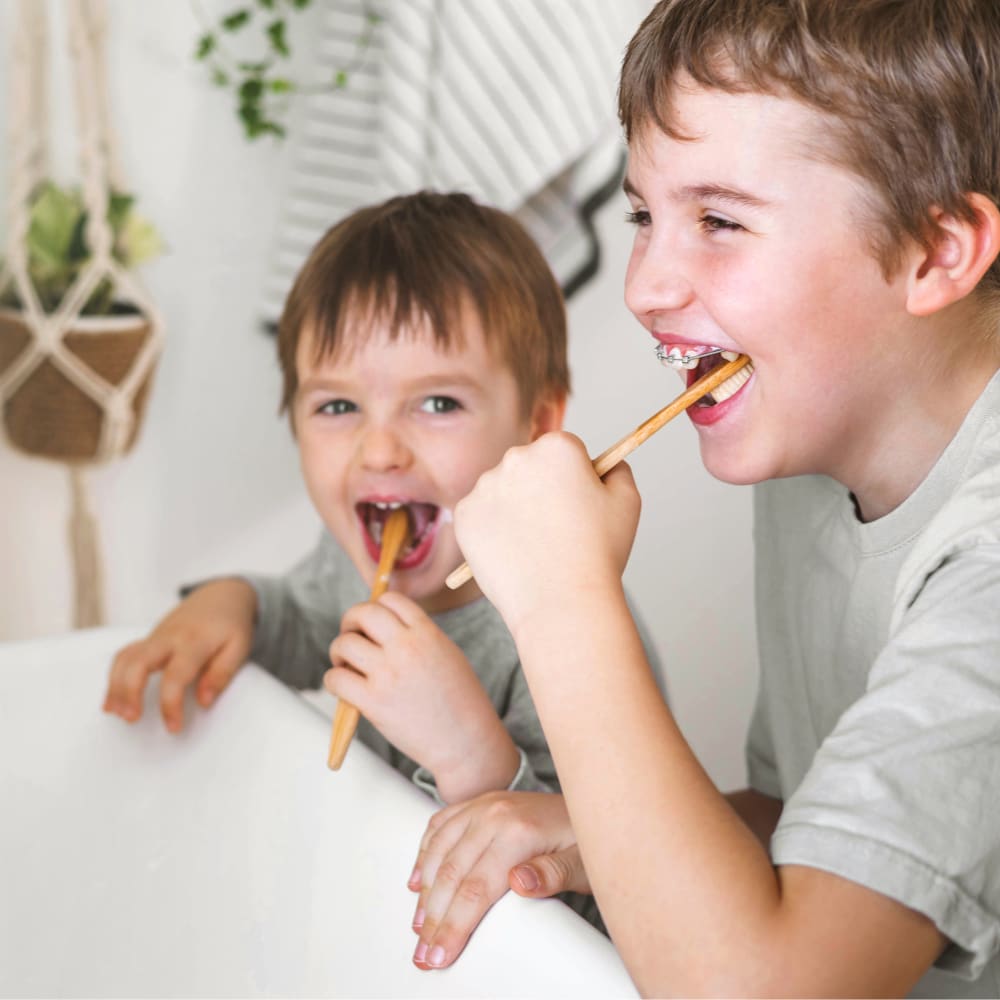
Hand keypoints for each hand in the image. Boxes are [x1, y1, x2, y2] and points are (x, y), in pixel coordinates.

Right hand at [103, 578, 256, 731]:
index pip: (176, 676)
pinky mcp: (149, 639)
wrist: (222, 595)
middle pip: (138, 662)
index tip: (173, 727)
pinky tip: (112, 700)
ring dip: (115, 686)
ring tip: (115, 713)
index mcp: (194, 642)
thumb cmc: (231, 624)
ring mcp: (156, 637)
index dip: (171, 704)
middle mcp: (170, 638)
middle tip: (131, 718)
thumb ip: (222, 674)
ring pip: (125, 658)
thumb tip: (204, 701)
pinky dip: (113, 677)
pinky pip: (124, 655)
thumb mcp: (239, 647)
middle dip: (129, 691)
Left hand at [325, 591, 518, 801]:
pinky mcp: (373, 702)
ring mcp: (388, 674)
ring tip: (346, 664)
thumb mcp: (447, 654)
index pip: (391, 599)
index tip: (372, 621)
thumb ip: (419, 636)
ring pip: (344, 644)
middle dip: (350, 621)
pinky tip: (344, 687)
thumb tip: (382, 626)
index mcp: (427, 633)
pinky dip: (333, 680)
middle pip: (363, 613)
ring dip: (339, 651)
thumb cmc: (460, 701)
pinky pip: (336, 679)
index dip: (377, 605)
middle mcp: (406, 647)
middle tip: (350, 635)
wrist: (466, 741)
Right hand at [407, 791, 587, 969]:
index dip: (454, 926)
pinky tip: (419, 880)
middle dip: (434, 918)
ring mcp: (483, 805)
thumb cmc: (587, 839)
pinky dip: (425, 854)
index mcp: (518, 830)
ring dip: (425, 891)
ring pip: (439, 850)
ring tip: (419, 926)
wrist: (592, 804)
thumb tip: (519, 883)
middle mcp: (495, 813)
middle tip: (425, 953)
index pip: (475, 887)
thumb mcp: (582, 863)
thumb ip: (553, 874)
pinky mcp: (478, 803)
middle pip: (451, 872)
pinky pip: (440, 826)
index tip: (442, 954)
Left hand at [453, 432, 639, 634]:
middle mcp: (516, 458)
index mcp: (557, 447)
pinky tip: (513, 552)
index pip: (563, 451)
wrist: (561, 602)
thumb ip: (618, 471)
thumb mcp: (627, 502)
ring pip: (502, 491)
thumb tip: (608, 464)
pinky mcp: (464, 515)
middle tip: (556, 529)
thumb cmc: (598, 554)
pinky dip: (492, 531)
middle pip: (529, 467)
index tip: (576, 504)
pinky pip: (479, 516)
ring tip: (535, 546)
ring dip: (514, 509)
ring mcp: (485, 486)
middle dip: (540, 489)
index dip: (574, 479)